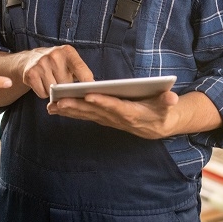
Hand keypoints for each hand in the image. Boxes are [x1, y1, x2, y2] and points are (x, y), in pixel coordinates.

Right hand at [19, 45, 92, 98]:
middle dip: (66, 89)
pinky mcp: (30, 74)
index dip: (87, 80)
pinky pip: (43, 94)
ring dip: (54, 93)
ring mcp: (41, 64)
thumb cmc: (57, 63)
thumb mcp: (70, 61)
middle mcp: (54, 55)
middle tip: (63, 83)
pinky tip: (43, 84)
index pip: (80, 68)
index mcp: (68, 51)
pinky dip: (44, 93)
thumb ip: (81, 72)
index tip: (92, 90)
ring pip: (54, 91)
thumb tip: (93, 88)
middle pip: (66, 84)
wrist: (30, 59)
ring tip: (52, 82)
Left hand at [48, 90, 180, 138]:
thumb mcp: (169, 105)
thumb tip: (172, 98)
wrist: (159, 126)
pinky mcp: (104, 118)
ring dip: (69, 111)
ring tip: (51, 106)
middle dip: (77, 106)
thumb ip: (168, 101)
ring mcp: (109, 120)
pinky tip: (56, 108)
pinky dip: (71, 112)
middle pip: (95, 112)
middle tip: (59, 101)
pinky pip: (85, 116)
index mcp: (132, 113)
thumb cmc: (163, 111)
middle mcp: (117, 119)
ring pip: (86, 115)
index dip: (103, 101)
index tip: (89, 95)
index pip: (116, 106)